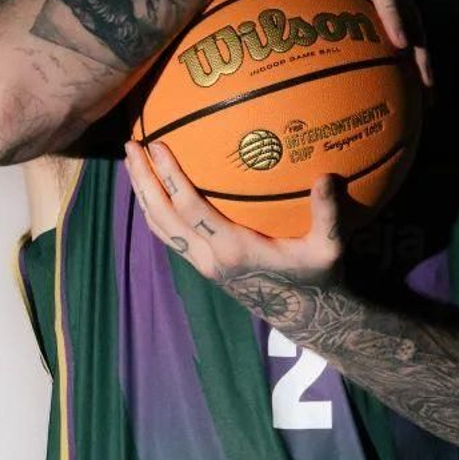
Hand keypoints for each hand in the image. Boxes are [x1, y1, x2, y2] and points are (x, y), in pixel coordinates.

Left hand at [123, 138, 359, 327]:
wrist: (305, 315)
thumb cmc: (318, 277)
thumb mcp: (328, 247)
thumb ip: (326, 214)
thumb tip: (326, 176)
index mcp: (234, 249)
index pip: (190, 208)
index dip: (170, 176)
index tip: (157, 145)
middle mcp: (210, 258)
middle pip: (162, 215)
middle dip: (144, 179)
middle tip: (130, 144)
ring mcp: (203, 264)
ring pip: (159, 227)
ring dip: (143, 193)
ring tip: (133, 161)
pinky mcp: (203, 267)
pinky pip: (169, 236)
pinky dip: (154, 211)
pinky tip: (153, 191)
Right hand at [257, 0, 433, 93]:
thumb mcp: (289, 7)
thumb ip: (291, 36)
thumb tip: (272, 77)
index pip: (395, 36)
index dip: (406, 67)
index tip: (409, 99)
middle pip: (412, 32)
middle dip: (424, 67)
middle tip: (429, 102)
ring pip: (409, 17)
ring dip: (420, 50)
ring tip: (426, 80)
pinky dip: (396, 20)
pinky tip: (401, 44)